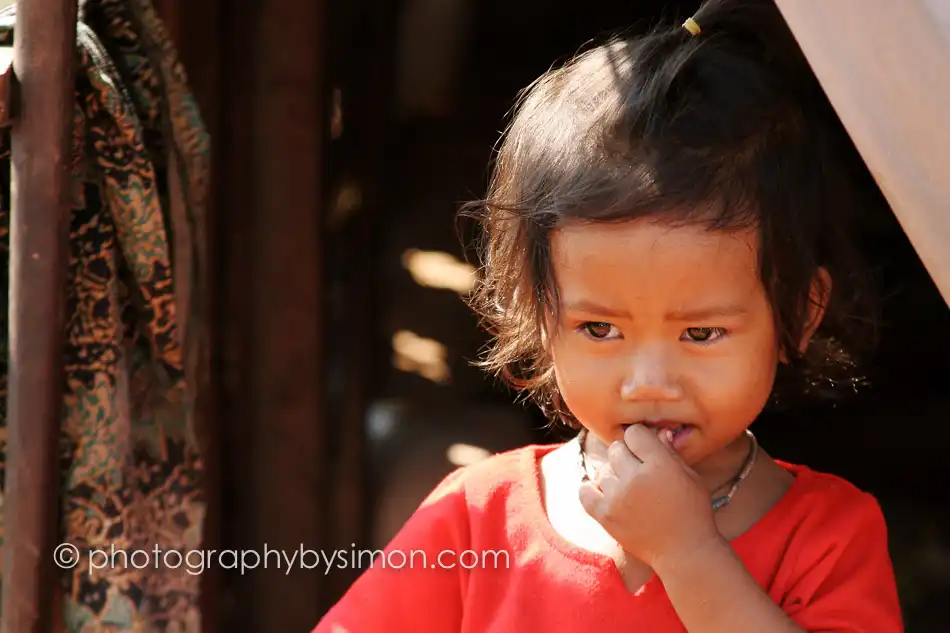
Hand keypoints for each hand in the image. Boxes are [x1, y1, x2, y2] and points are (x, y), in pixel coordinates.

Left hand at [578, 425, 719, 567]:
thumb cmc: (692, 512)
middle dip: (627, 455)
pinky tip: (602, 491)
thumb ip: (670, 452)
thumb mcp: (690, 477)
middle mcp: (635, 479)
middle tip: (638, 470)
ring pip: (603, 471)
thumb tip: (659, 431)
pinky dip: (591, 489)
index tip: (645, 449)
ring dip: (614, 476)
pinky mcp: (605, 517)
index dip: (640, 439)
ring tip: (628, 488)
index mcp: (659, 466)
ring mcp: (617, 498)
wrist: (684, 552)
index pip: (634, 433)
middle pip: (616, 449)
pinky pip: (585, 493)